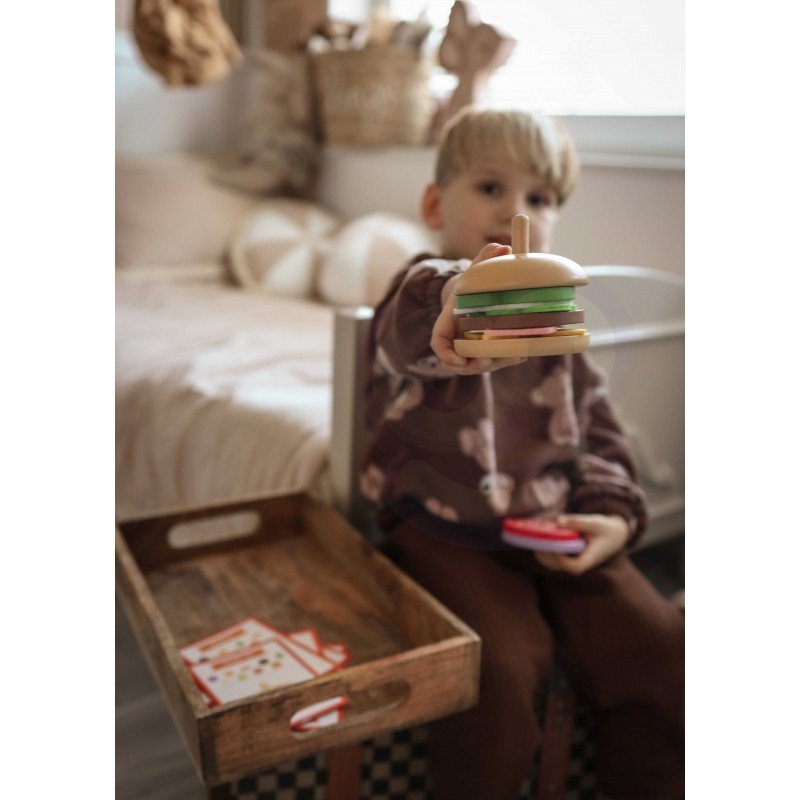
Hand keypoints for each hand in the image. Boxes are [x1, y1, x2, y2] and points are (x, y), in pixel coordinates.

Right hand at [431, 243, 526, 375]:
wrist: (472, 303)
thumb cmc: (469, 290)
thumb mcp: (474, 274)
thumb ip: (483, 261)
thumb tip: (503, 246)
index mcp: (446, 324)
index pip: (439, 344)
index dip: (446, 355)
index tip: (457, 361)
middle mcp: (456, 341)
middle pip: (461, 361)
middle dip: (475, 364)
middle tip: (487, 358)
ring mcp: (470, 350)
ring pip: (481, 364)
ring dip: (497, 363)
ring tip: (515, 354)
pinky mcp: (485, 354)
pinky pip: (495, 361)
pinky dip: (508, 359)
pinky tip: (523, 353)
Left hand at [534, 514, 628, 574]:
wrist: (615, 535)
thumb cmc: (606, 528)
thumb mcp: (595, 522)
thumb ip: (578, 521)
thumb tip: (558, 521)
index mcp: (592, 557)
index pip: (576, 566)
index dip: (564, 562)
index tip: (554, 551)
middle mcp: (583, 562)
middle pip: (562, 568)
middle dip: (548, 559)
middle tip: (536, 546)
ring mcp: (577, 561)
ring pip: (557, 565)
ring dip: (544, 557)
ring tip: (534, 544)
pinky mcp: (572, 557)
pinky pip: (557, 559)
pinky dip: (547, 552)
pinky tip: (539, 541)